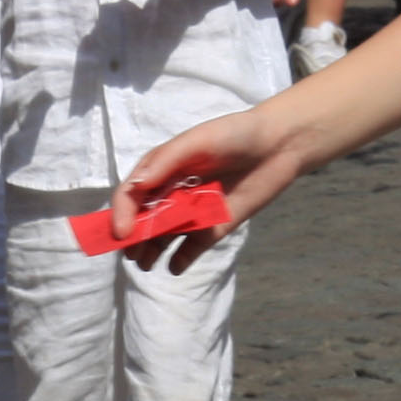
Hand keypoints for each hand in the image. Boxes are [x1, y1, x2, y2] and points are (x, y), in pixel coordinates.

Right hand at [112, 107, 307, 273]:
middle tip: (132, 254)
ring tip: (147, 264)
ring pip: (161, 238)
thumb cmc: (236, 134)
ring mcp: (190, 213)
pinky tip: (175, 266)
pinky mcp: (212, 229)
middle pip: (141, 220)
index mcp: (161, 169)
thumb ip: (168, 161)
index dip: (122, 212)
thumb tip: (136, 185)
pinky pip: (189, 250)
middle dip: (132, 238)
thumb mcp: (200, 140)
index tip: (123, 233)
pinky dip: (179, 261)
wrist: (278, 145)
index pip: (131, 194)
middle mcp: (170, 193)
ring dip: (149, 252)